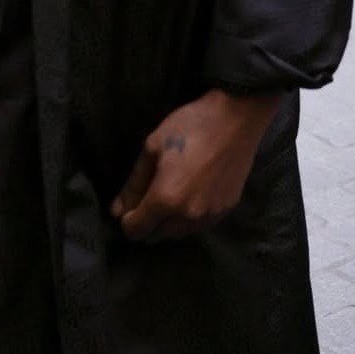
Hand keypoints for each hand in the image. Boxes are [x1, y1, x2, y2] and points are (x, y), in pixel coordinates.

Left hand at [111, 88, 282, 242]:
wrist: (237, 118)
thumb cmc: (191, 125)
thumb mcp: (153, 146)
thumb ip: (134, 183)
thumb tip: (117, 210)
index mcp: (165, 199)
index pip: (136, 230)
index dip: (128, 219)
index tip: (131, 203)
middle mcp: (187, 216)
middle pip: (157, 236)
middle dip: (148, 221)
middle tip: (151, 194)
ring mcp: (209, 216)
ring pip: (179, 233)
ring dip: (169, 222)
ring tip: (173, 193)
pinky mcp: (226, 211)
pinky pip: (200, 225)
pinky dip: (191, 217)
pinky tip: (193, 192)